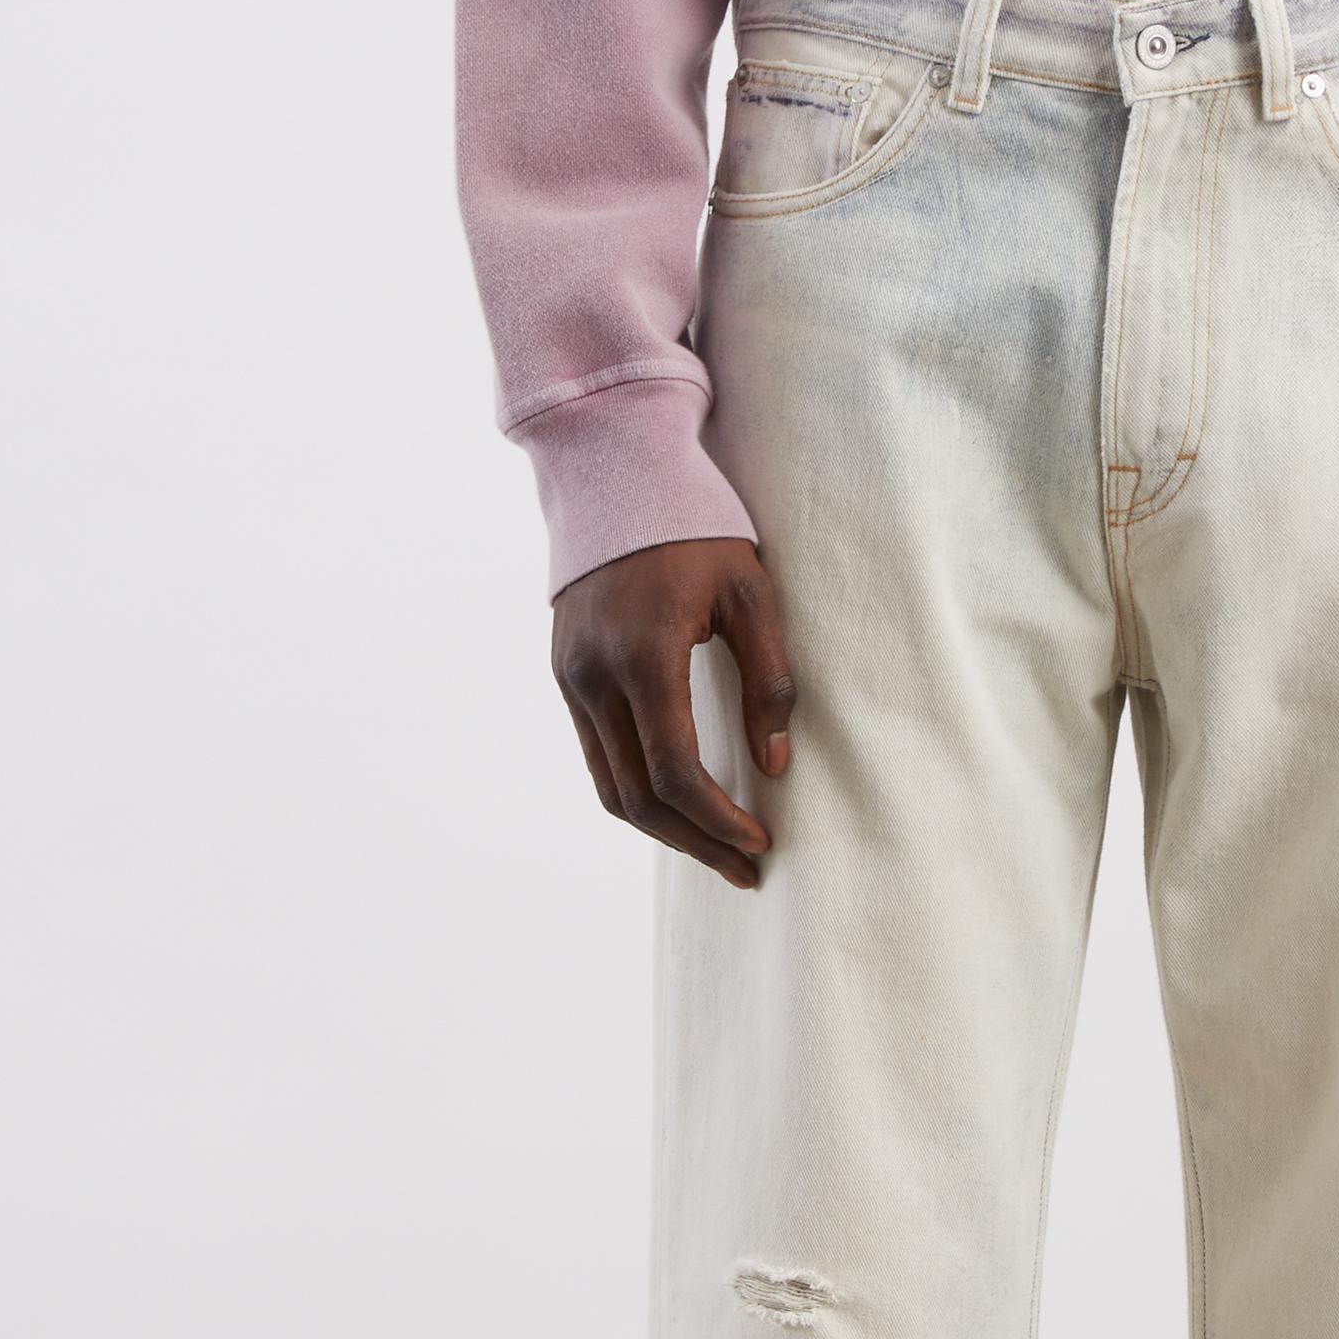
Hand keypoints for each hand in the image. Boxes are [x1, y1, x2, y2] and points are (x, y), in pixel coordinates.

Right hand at [551, 537, 795, 888]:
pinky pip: (598, 756)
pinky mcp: (564, 675)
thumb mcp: (751, 594)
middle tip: (746, 869)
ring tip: (717, 850)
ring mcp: (571, 678)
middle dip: (696, 843)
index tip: (760, 842)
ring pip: (611, 788)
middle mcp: (595, 675)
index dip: (719, 821)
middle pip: (639, 798)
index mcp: (644, 654)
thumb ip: (769, 681)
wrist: (611, 469)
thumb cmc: (695, 526)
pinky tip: (679, 806)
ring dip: (665, 830)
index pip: (675, 773)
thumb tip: (775, 765)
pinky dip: (638, 793)